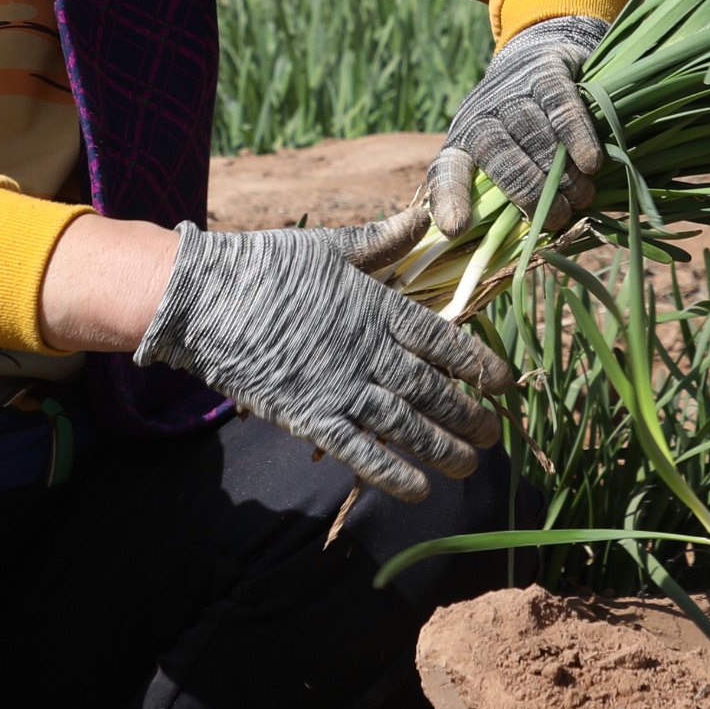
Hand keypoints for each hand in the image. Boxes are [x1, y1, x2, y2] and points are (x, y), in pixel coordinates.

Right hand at [134, 211, 509, 500]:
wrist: (205, 299)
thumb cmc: (266, 264)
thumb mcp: (330, 245)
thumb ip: (382, 239)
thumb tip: (426, 218)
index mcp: (376, 305)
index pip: (442, 340)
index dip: (477, 363)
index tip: (504, 384)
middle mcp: (367, 349)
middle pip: (431, 388)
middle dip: (467, 414)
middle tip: (493, 435)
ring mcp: (339, 385)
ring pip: (404, 424)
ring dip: (441, 448)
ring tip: (469, 467)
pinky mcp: (308, 415)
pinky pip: (359, 450)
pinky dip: (391, 472)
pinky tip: (419, 490)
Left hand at [426, 13, 607, 239]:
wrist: (541, 51)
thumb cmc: (527, 130)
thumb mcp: (510, 159)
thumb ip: (512, 197)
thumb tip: (526, 247)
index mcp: (464, 142)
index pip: (447, 170)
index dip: (450, 198)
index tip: (455, 229)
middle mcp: (481, 114)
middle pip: (498, 155)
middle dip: (530, 192)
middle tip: (560, 218)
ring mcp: (513, 89)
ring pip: (531, 131)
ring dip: (560, 171)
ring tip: (583, 197)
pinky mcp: (546, 68)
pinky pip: (559, 103)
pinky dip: (575, 134)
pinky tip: (591, 162)